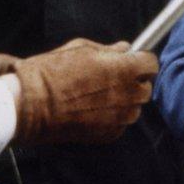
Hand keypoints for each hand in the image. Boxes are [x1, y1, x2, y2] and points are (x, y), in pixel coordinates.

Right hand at [12, 38, 158, 144]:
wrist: (31, 105)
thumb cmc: (53, 72)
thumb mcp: (81, 49)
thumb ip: (109, 50)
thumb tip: (125, 48)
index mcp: (125, 69)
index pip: (152, 63)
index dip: (142, 61)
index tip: (133, 61)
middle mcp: (129, 94)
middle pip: (146, 88)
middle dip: (135, 82)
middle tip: (115, 78)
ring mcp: (121, 117)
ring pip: (134, 108)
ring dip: (125, 101)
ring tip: (99, 96)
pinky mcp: (109, 134)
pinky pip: (120, 124)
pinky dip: (112, 118)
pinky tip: (92, 110)